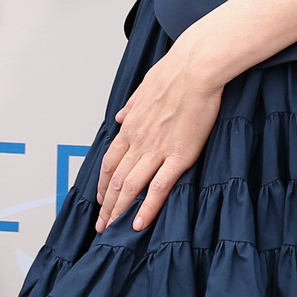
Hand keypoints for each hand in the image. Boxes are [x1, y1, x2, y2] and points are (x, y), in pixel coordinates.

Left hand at [95, 38, 223, 231]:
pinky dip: (147, 208)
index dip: (103, 184)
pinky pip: (159, 187)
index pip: (110, 162)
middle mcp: (138, 140)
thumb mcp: (144, 87)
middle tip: (101, 225)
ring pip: (131, 187)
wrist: (196, 67)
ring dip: (119, 210)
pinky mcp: (179, 155)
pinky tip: (139, 224)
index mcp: (131, 126)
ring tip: (113, 229)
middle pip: (116, 180)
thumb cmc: (175, 72)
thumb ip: (131, 106)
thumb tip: (120, 118)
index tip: (100, 199)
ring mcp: (157, 149)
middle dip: (106, 205)